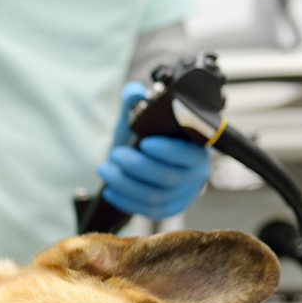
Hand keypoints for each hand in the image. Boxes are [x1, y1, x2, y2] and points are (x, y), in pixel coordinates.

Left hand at [96, 81, 210, 219]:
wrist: (140, 159)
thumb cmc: (143, 137)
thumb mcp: (137, 118)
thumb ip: (135, 102)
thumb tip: (134, 92)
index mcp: (196, 147)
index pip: (188, 154)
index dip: (168, 151)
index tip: (145, 142)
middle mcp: (195, 173)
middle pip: (168, 177)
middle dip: (137, 167)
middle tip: (116, 155)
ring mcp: (183, 194)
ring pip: (155, 196)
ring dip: (125, 183)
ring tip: (105, 169)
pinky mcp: (169, 208)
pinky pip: (147, 210)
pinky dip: (125, 200)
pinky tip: (109, 189)